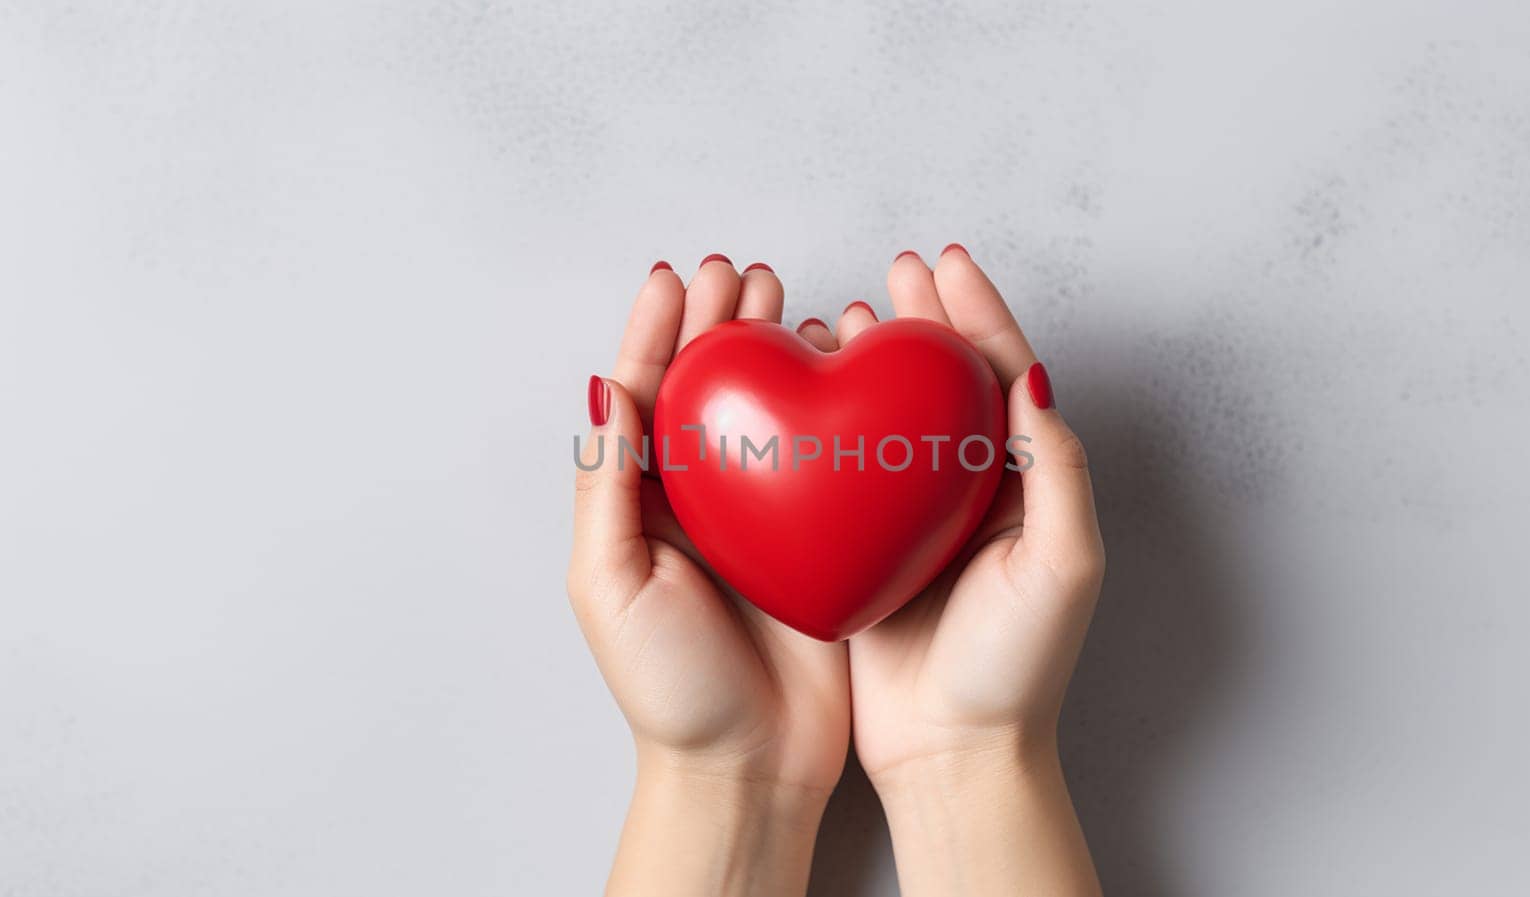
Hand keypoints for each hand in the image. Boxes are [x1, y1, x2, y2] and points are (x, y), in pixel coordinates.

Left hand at [568, 256, 849, 896]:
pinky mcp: (819, 539)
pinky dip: (830, 408)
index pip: (648, 396)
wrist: (746, 767)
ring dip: (774, 353)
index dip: (660, 332)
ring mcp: (763, 516)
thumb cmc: (668, 689)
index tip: (681, 277)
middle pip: (709, 390)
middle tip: (743, 276)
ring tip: (788, 301)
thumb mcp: (610, 585)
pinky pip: (824, 458)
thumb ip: (608, 486)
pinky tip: (842, 371)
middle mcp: (701, 500)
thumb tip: (610, 387)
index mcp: (642, 505)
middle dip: (720, 327)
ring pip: (768, 411)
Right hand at [804, 245, 1105, 895]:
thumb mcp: (1061, 564)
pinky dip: (828, 421)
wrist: (955, 753)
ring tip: (845, 313)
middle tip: (897, 271)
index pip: (1002, 377)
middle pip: (946, 384)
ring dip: (874, 362)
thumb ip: (1054, 467)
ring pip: (892, 416)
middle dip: (926, 321)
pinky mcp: (863, 547)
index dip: (978, 314)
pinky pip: (846, 467)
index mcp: (1023, 486)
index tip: (945, 265)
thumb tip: (1031, 374)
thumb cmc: (1017, 667)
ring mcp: (913, 518)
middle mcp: (970, 493)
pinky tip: (805, 393)